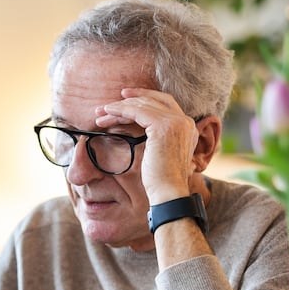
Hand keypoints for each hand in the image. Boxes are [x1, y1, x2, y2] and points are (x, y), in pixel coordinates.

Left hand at [95, 87, 200, 201]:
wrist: (168, 192)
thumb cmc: (161, 180)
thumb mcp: (162, 153)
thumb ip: (158, 138)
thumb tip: (143, 131)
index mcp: (188, 127)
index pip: (165, 102)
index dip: (145, 96)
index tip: (125, 96)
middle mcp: (185, 121)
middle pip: (153, 101)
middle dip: (128, 101)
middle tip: (107, 105)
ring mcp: (176, 122)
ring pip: (142, 105)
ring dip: (119, 107)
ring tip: (100, 112)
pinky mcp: (162, 126)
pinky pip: (136, 111)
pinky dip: (120, 110)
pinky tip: (107, 113)